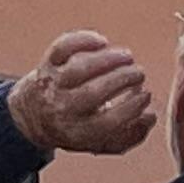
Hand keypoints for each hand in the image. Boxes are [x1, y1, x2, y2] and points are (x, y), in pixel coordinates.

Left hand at [10, 30, 157, 157]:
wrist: (32, 118)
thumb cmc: (77, 128)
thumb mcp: (101, 142)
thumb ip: (130, 136)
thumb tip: (151, 116)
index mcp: (79, 132)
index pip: (109, 121)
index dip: (132, 107)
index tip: (146, 94)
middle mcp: (64, 109)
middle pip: (93, 93)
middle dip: (122, 80)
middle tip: (140, 73)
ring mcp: (53, 85)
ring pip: (79, 69)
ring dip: (108, 60)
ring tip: (127, 57)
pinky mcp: (47, 64)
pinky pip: (61, 48)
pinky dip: (82, 40)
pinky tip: (102, 41)